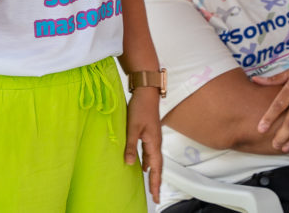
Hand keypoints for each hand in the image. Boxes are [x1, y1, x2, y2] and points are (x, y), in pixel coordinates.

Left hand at [125, 87, 161, 204]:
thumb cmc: (140, 108)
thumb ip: (131, 146)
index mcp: (154, 143)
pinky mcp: (150, 134)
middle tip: (156, 195)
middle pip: (158, 167)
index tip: (156, 196)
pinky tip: (143, 165)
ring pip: (155, 160)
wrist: (146, 93)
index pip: (157, 168)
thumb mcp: (133, 128)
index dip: (156, 183)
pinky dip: (149, 162)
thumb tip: (130, 164)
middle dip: (156, 181)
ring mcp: (154, 138)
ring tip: (151, 184)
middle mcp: (156, 143)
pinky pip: (150, 153)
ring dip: (153, 173)